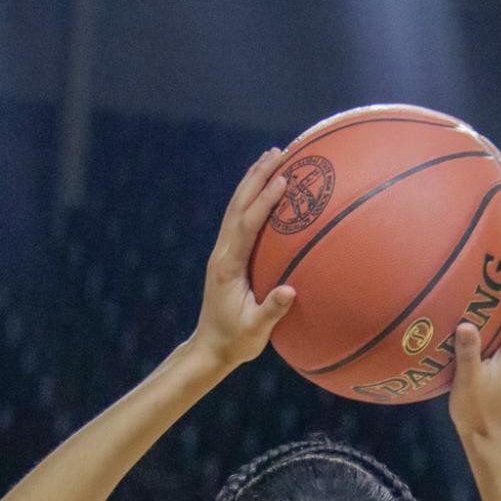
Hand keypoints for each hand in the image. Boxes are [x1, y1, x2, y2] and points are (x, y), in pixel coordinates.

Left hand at [192, 151, 297, 371]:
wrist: (210, 348)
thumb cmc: (235, 342)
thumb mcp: (255, 332)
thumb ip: (271, 311)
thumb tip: (290, 291)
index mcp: (228, 267)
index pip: (247, 225)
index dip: (264, 201)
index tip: (283, 180)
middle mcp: (222, 253)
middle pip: (238, 205)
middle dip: (257, 176)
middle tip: (279, 152)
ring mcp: (222, 252)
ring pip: (236, 206)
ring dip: (252, 180)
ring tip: (272, 156)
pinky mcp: (227, 255)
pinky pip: (239, 218)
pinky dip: (251, 197)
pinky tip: (265, 187)